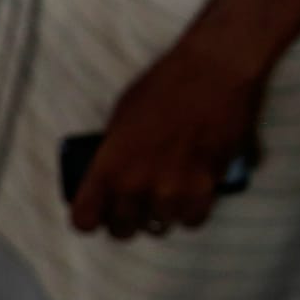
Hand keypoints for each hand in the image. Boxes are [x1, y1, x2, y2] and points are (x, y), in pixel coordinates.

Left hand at [69, 43, 263, 239]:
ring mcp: (172, 190)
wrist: (214, 69)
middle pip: (122, 230)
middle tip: (136, 203)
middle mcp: (136, 186)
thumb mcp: (121, 117)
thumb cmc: (165, 84)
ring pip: (159, 226)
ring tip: (168, 192)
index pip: (85, 220)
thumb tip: (112, 175)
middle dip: (127, 219)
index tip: (98, 211)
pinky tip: (192, 194)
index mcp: (108, 167)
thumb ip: (113, 153)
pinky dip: (191, 210)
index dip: (91, 218)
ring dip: (161, 214)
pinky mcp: (206, 187)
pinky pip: (192, 219)